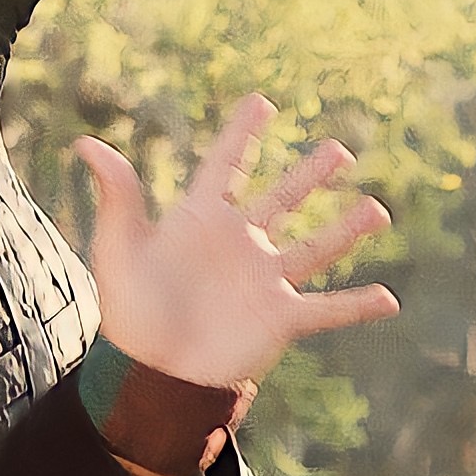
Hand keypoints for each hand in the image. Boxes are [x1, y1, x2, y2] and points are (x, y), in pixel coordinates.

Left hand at [73, 94, 397, 388]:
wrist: (149, 373)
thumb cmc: (129, 311)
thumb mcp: (119, 248)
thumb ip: (117, 196)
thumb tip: (85, 143)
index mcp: (201, 220)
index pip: (226, 166)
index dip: (242, 135)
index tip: (261, 102)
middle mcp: (240, 245)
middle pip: (283, 199)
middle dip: (310, 174)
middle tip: (339, 150)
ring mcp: (264, 280)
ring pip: (315, 248)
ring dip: (347, 231)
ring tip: (377, 210)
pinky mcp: (280, 318)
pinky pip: (326, 309)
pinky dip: (357, 306)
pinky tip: (390, 300)